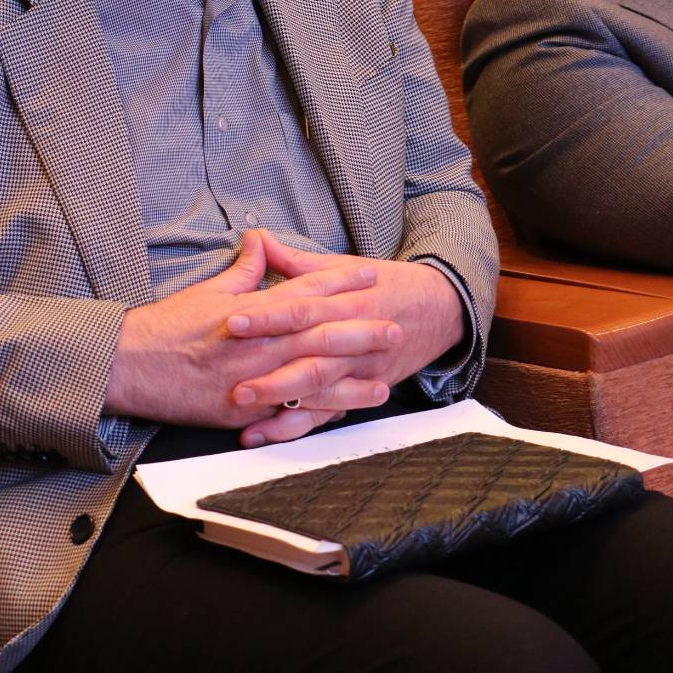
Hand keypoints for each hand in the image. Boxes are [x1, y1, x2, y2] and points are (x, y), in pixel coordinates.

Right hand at [104, 231, 398, 433]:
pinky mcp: (244, 409)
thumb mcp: (208, 290)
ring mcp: (253, 378)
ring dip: (353, 375)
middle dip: (361, 328)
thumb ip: (244, 271)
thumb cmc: (165, 326)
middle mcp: (259, 343)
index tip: (370, 275)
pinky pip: (289, 411)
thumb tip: (262, 241)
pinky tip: (345, 412)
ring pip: (313, 375)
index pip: (304, 291)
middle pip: (320, 333)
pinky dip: (320, 412)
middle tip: (396, 323)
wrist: (130, 366)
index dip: (340, 283)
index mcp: (252, 310)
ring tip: (386, 375)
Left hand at [228, 232, 465, 444]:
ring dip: (283, 404)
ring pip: (320, 391)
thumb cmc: (387, 284)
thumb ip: (298, 261)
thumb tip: (258, 238)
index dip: (268, 316)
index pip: (302, 309)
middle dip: (272, 373)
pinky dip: (298, 426)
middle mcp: (354, 340)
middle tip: (234, 383)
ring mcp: (361, 370)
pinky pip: (329, 414)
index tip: (233, 321)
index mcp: (346, 303)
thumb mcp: (346, 267)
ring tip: (246, 411)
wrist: (440, 309)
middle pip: (311, 358)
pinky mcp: (363, 390)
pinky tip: (268, 433)